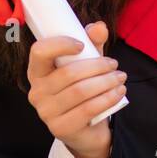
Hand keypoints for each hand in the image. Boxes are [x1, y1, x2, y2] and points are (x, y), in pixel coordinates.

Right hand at [26, 20, 123, 157]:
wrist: (86, 130)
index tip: (82, 45)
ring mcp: (46, 113)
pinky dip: (107, 98)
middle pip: (68, 73)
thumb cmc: (82, 91)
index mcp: (37, 72)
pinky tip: (118, 92)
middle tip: (115, 65)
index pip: (39, 52)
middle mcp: (36, 92)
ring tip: (120, 78)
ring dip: (106, 82)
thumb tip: (99, 27)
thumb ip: (92, 44)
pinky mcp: (60, 128)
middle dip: (98, 66)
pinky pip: (87, 109)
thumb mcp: (87, 64)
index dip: (60, 44)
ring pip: (80, 91)